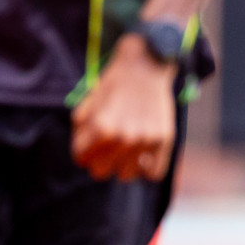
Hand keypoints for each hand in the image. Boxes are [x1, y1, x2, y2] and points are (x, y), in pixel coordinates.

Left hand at [71, 35, 177, 181]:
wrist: (143, 68)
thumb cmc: (112, 86)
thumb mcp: (87, 103)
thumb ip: (80, 130)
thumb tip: (81, 156)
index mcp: (101, 127)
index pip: (81, 158)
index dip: (80, 154)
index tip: (84, 150)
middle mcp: (124, 137)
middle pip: (100, 172)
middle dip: (97, 162)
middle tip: (101, 153)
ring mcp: (146, 140)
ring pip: (126, 175)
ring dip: (120, 167)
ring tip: (121, 154)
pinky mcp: (164, 141)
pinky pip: (153, 173)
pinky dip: (145, 169)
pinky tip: (140, 158)